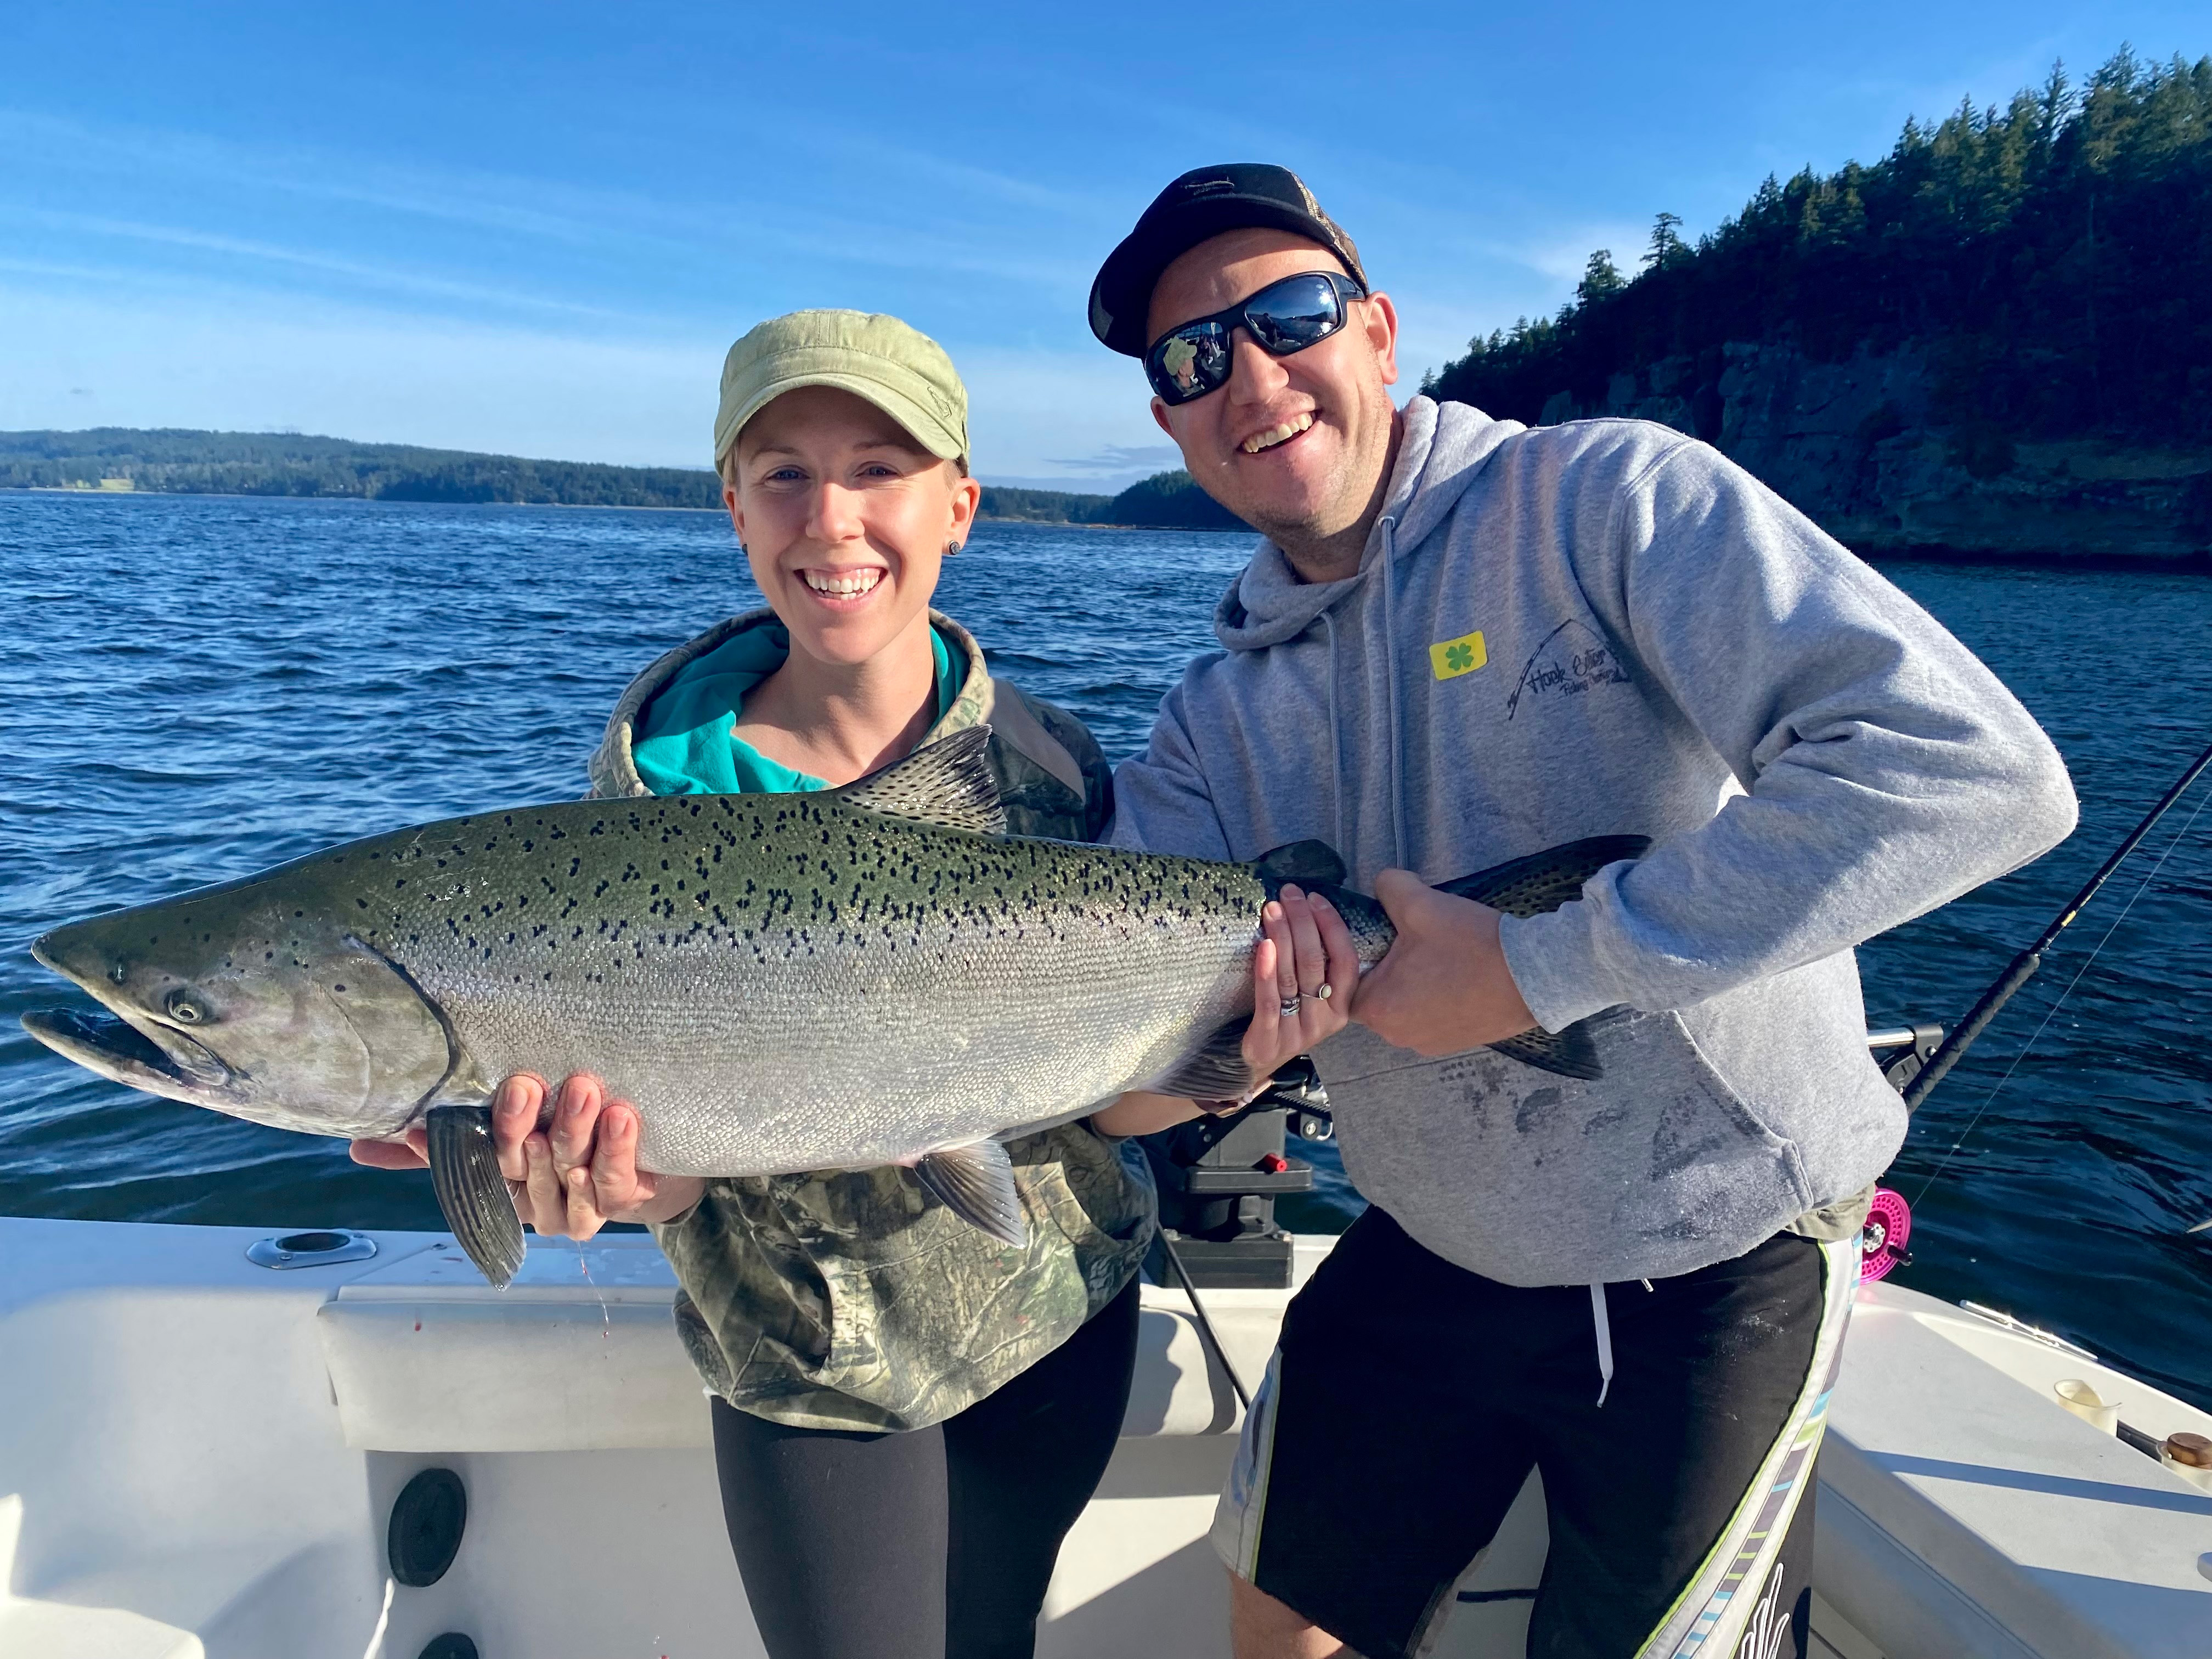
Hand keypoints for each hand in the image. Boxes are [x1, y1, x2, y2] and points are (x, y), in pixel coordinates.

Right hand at [348, 1073, 703, 1239]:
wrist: (654, 1162)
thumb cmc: (568, 1136)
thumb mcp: (504, 1129)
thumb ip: (440, 1139)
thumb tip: (357, 1146)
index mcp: (504, 1186)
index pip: (470, 1165)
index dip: (446, 1147)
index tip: (425, 1120)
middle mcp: (538, 1202)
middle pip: (520, 1167)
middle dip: (518, 1126)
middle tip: (523, 1083)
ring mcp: (581, 1205)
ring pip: (569, 1170)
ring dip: (573, 1128)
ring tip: (581, 1087)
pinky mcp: (625, 1199)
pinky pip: (614, 1181)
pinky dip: (615, 1148)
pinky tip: (620, 1115)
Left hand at [1231, 883, 1357, 1099]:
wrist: (1256, 1060)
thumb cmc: (1287, 1015)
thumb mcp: (1311, 995)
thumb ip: (1318, 964)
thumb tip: (1309, 909)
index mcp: (1342, 1006)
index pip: (1346, 961)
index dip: (1332, 926)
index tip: (1315, 897)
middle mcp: (1325, 1020)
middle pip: (1316, 964)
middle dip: (1303, 923)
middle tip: (1289, 893)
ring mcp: (1298, 1033)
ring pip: (1292, 978)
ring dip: (1283, 937)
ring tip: (1272, 908)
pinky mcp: (1269, 1042)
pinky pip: (1269, 1003)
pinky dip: (1266, 972)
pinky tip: (1264, 946)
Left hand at [1352, 870, 1538, 1057]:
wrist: (1536, 976)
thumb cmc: (1472, 944)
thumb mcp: (1421, 903)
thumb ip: (1388, 887)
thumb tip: (1383, 883)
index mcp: (1378, 1009)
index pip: (1345, 977)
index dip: (1353, 946)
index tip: (1377, 926)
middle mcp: (1397, 1035)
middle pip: (1373, 990)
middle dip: (1384, 961)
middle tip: (1407, 932)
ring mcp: (1427, 1042)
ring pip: (1403, 1001)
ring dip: (1410, 976)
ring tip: (1433, 948)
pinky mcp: (1454, 1041)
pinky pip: (1430, 1012)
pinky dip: (1434, 991)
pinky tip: (1453, 967)